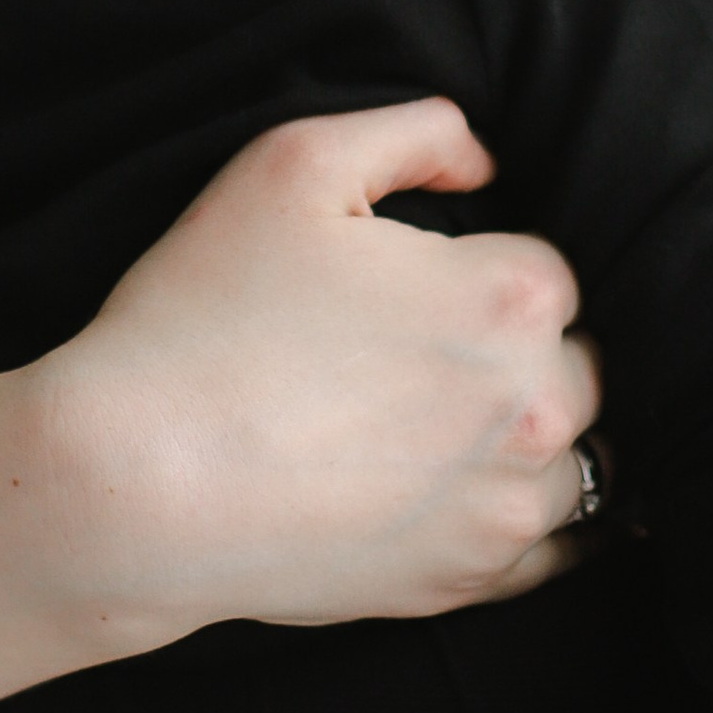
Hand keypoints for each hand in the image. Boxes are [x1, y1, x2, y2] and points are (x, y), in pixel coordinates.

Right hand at [46, 100, 599, 631]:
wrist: (136, 483)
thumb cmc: (205, 313)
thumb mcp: (295, 162)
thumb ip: (416, 129)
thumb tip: (484, 167)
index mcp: (512, 296)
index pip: (546, 268)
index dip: (476, 267)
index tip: (409, 287)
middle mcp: (538, 408)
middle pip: (576, 362)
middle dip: (515, 351)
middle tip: (417, 354)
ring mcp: (505, 508)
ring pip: (573, 460)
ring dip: (525, 438)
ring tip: (433, 428)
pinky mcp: (466, 583)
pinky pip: (548, 552)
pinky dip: (515, 520)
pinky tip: (463, 498)